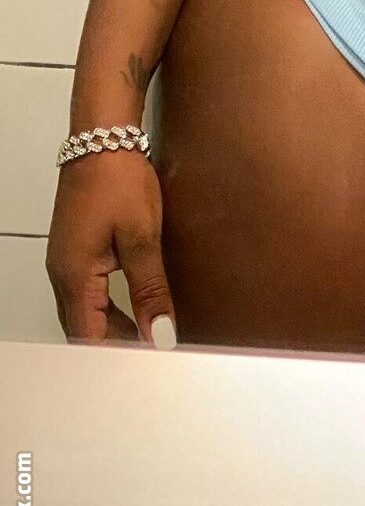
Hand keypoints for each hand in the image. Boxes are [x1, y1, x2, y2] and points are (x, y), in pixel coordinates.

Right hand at [47, 149, 176, 346]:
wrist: (102, 139)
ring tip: (149, 337)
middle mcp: (63, 276)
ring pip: (85, 311)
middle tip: (152, 354)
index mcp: (74, 278)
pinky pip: (87, 292)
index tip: (146, 365)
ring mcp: (66, 262)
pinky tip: (134, 306)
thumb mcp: (142, 237)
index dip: (116, 356)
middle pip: (83, 329)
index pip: (89, 338)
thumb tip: (160, 333)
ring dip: (113, 327)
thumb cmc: (119, 182)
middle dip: (115, 346)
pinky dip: (109, 307)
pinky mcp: (76, 250)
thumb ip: (150, 289)